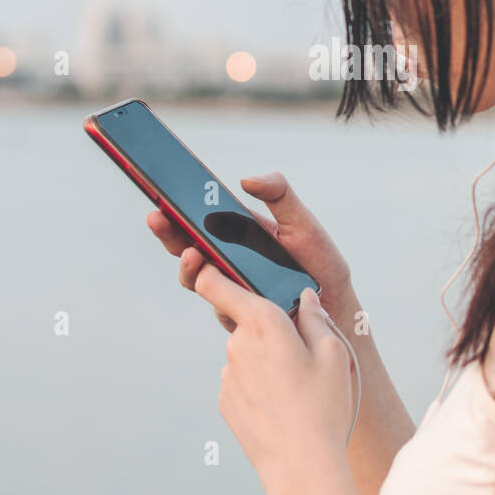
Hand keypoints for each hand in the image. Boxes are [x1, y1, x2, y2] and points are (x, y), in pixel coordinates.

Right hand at [146, 172, 352, 329]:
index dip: (179, 207)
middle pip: (188, 246)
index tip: (162, 192)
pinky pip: (218, 305)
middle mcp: (229, 262)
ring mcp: (231, 289)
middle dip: (169, 232)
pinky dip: (213, 294)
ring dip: (188, 264)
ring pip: (197, 277)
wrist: (338, 312)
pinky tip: (216, 283)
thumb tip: (246, 179)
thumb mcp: (302, 224)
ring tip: (192, 252)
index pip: (202, 220)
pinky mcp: (238, 315)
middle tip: (157, 217)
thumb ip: (280, 196)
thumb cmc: (320, 266)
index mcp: (240, 235)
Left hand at [194, 268, 356, 494]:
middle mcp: (237, 345)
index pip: (217, 285)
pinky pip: (241, 379)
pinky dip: (258, 383)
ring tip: (296, 387)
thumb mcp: (333, 354)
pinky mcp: (225, 400)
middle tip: (301, 353)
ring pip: (246, 352)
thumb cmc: (323, 407)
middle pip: (246, 321)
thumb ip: (315, 318)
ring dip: (264, 359)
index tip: (212, 264)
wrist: (301, 464)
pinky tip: (281, 403)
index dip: (211, 271)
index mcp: (263, 324)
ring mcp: (227, 375)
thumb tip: (306, 298)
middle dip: (268, 329)